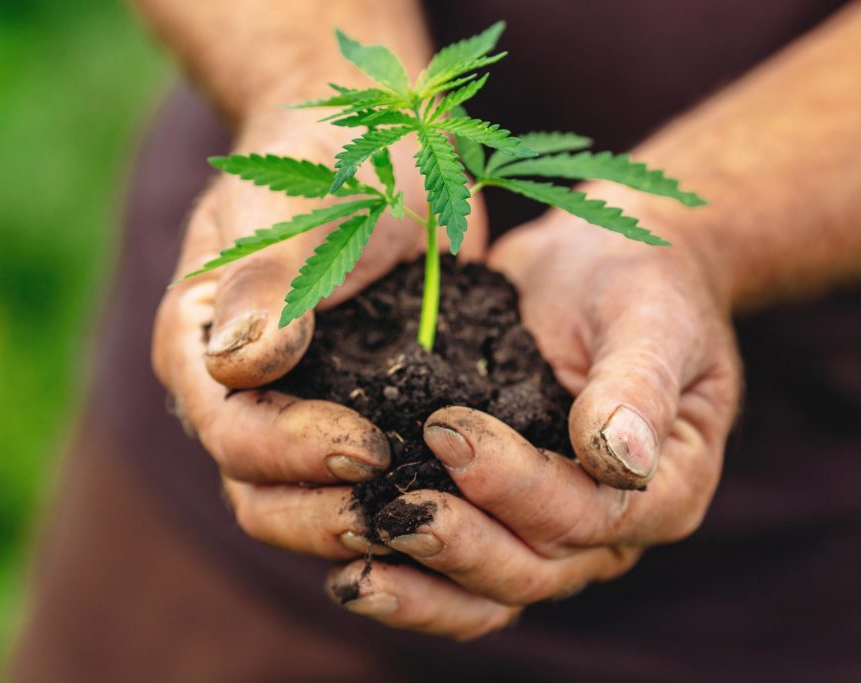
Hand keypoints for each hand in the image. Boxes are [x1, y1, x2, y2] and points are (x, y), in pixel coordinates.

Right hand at [152, 108, 486, 556]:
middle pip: (257, 492)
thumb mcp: (297, 203)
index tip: (370, 446)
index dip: (293, 454)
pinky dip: (394, 506)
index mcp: (202, 344)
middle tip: (401, 511)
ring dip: (358, 526)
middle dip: (322, 514)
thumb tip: (239, 364)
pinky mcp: (356, 415)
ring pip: (302, 506)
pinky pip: (360, 485)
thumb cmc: (331, 158)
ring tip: (427, 523)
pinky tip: (447, 514)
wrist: (383, 146)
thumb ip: (267, 280)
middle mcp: (238, 392)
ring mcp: (294, 410)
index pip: (231, 433)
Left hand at [324, 206, 741, 639]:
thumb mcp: (653, 317)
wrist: (600, 269)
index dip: (518, 486)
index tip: (447, 432)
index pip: (591, 514)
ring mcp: (550, 528)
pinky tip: (345, 571)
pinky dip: (410, 581)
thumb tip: (620, 457)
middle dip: (460, 544)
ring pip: (490, 587)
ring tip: (353, 568)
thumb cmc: (640, 284)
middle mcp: (609, 527)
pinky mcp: (498, 514)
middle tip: (390, 510)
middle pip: (534, 568)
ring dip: (423, 583)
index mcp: (666, 486)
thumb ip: (638, 384)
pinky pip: (457, 572)